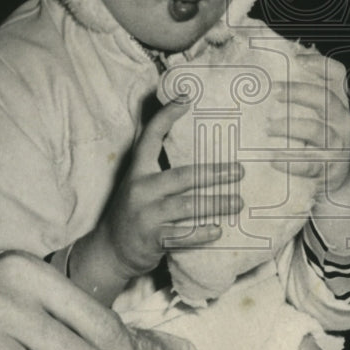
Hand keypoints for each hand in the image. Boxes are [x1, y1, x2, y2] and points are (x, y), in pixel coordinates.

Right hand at [70, 100, 243, 304]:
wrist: (110, 250)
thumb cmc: (133, 211)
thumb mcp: (137, 182)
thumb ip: (154, 161)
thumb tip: (175, 130)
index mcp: (138, 171)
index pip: (151, 137)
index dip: (167, 116)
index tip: (187, 98)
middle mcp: (140, 189)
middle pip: (182, 176)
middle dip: (214, 173)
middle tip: (239, 171)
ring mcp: (145, 215)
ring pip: (187, 206)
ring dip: (216, 203)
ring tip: (238, 201)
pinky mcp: (152, 239)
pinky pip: (182, 235)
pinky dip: (201, 233)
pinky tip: (218, 230)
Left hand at [269, 54, 349, 256]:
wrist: (334, 178)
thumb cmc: (317, 138)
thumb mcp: (316, 113)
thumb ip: (304, 90)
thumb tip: (285, 57)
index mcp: (338, 101)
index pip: (338, 75)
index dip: (321, 64)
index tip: (297, 58)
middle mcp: (342, 120)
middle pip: (326, 100)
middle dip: (299, 92)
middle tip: (273, 90)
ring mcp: (337, 144)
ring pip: (317, 130)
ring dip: (289, 126)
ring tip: (268, 126)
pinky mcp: (328, 167)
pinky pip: (309, 163)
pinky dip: (290, 161)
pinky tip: (272, 158)